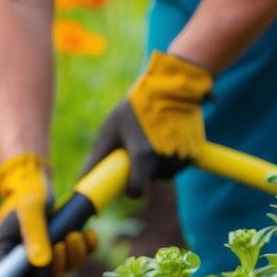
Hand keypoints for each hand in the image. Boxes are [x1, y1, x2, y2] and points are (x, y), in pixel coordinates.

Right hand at [0, 153, 97, 276]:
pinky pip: (73, 261)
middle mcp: (18, 260)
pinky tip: (88, 235)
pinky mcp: (56, 252)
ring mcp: (39, 258)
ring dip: (72, 258)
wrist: (37, 183)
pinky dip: (84, 251)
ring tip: (75, 235)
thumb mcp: (30, 210)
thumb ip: (33, 235)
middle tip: (63, 244)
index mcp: (1, 251)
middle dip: (56, 267)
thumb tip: (42, 264)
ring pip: (58, 272)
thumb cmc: (27, 194)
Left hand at [81, 51, 212, 197]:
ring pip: (167, 173)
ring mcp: (183, 153)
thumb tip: (81, 180)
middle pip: (152, 179)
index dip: (130, 189)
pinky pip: (180, 164)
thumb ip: (97, 157)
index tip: (127, 182)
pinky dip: (172, 157)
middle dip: (144, 169)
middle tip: (138, 145)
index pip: (136, 190)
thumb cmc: (134, 108)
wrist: (169, 86)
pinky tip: (165, 138)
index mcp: (142, 153)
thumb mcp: (111, 130)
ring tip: (151, 139)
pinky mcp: (195, 148)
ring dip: (159, 164)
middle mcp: (165, 157)